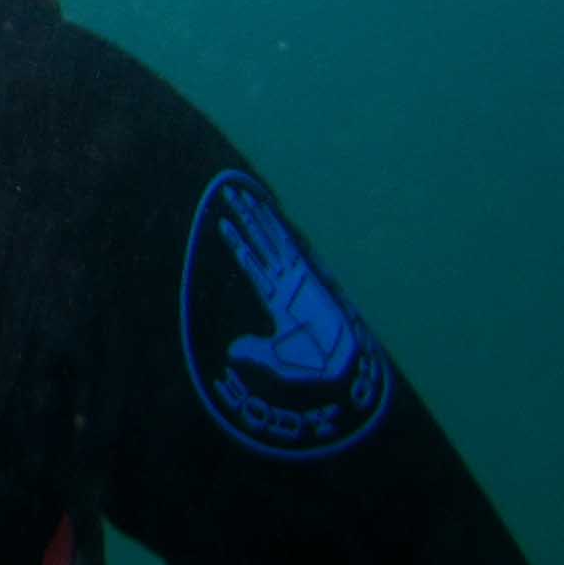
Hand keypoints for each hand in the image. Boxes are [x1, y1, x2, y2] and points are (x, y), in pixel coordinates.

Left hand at [220, 181, 356, 384]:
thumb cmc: (312, 368)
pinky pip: (289, 249)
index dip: (238, 243)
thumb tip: (232, 351)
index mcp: (278, 300)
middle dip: (246, 219)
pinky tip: (266, 212)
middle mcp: (287, 283)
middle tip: (228, 192)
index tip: (222, 222)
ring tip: (240, 194)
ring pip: (272, 239)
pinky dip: (277, 231)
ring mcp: (299, 279)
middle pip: (261, 242)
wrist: (341, 372)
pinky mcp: (310, 280)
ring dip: (256, 217)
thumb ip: (253, 351)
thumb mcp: (273, 360)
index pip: (252, 264)